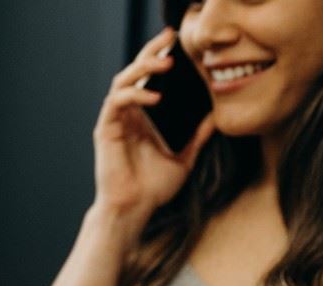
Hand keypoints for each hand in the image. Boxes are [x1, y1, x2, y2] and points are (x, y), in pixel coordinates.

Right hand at [94, 27, 214, 226]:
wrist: (134, 209)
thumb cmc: (153, 189)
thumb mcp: (184, 158)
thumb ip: (197, 137)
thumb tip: (216, 118)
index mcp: (143, 118)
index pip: (149, 80)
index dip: (160, 59)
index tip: (177, 45)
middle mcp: (127, 115)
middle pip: (135, 73)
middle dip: (151, 52)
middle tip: (170, 39)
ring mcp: (115, 121)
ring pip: (123, 81)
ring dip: (143, 69)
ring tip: (165, 64)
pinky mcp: (106, 129)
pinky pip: (117, 102)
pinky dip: (135, 95)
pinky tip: (154, 97)